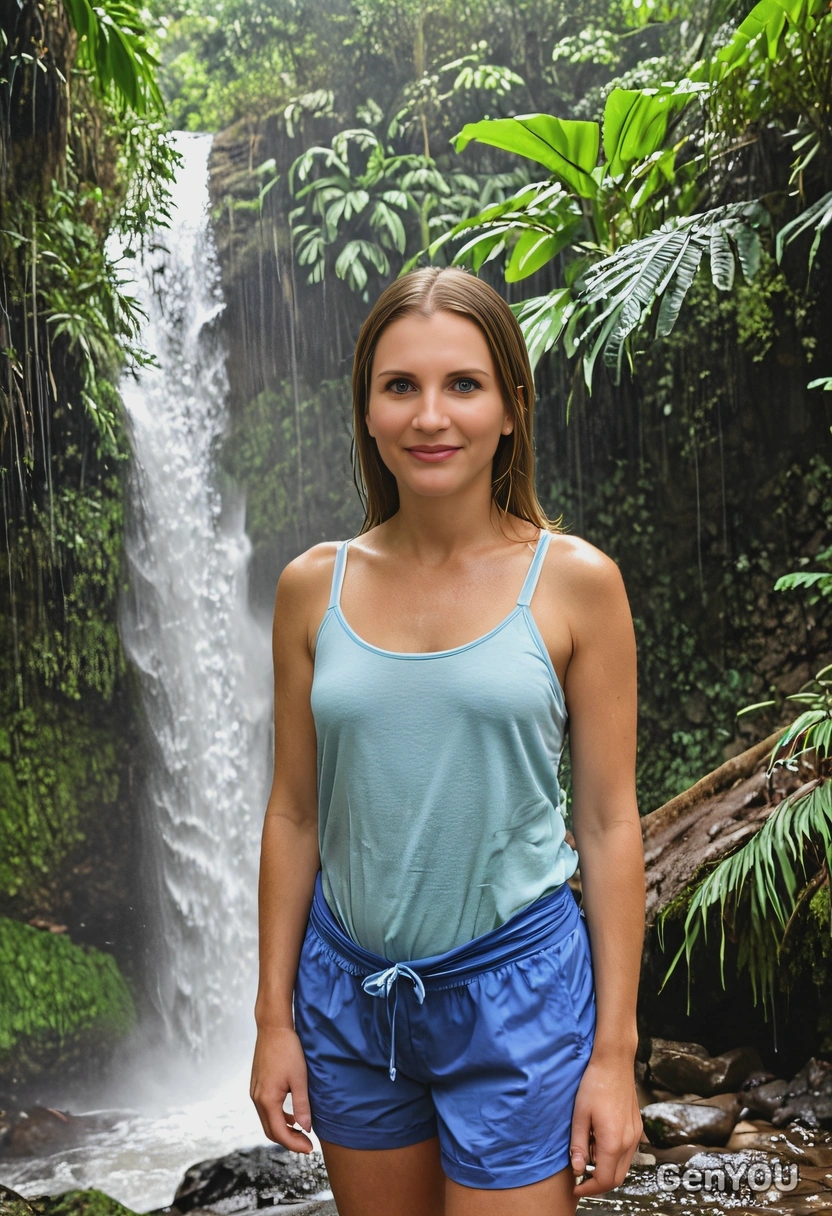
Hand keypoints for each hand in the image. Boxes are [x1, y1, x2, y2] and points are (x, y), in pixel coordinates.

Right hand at [250, 1024, 313, 1153]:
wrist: (273, 1028)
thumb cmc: (288, 1050)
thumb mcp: (299, 1078)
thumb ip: (302, 1105)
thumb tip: (306, 1128)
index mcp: (267, 1100)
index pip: (279, 1133)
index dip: (295, 1144)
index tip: (310, 1148)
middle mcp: (257, 1099)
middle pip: (271, 1131)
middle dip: (289, 1140)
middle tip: (307, 1144)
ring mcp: (255, 1092)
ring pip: (267, 1121)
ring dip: (283, 1129)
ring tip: (302, 1132)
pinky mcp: (257, 1086)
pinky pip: (266, 1109)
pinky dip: (278, 1117)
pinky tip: (292, 1116)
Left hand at [569, 1053, 643, 1197]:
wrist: (614, 1062)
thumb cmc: (594, 1085)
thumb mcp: (579, 1115)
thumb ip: (577, 1145)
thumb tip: (577, 1169)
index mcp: (613, 1142)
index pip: (605, 1180)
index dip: (589, 1188)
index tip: (576, 1187)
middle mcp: (629, 1142)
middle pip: (617, 1178)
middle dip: (598, 1183)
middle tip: (580, 1177)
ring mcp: (635, 1135)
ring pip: (623, 1166)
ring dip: (607, 1169)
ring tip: (587, 1154)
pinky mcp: (637, 1127)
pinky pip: (627, 1152)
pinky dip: (614, 1156)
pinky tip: (599, 1141)